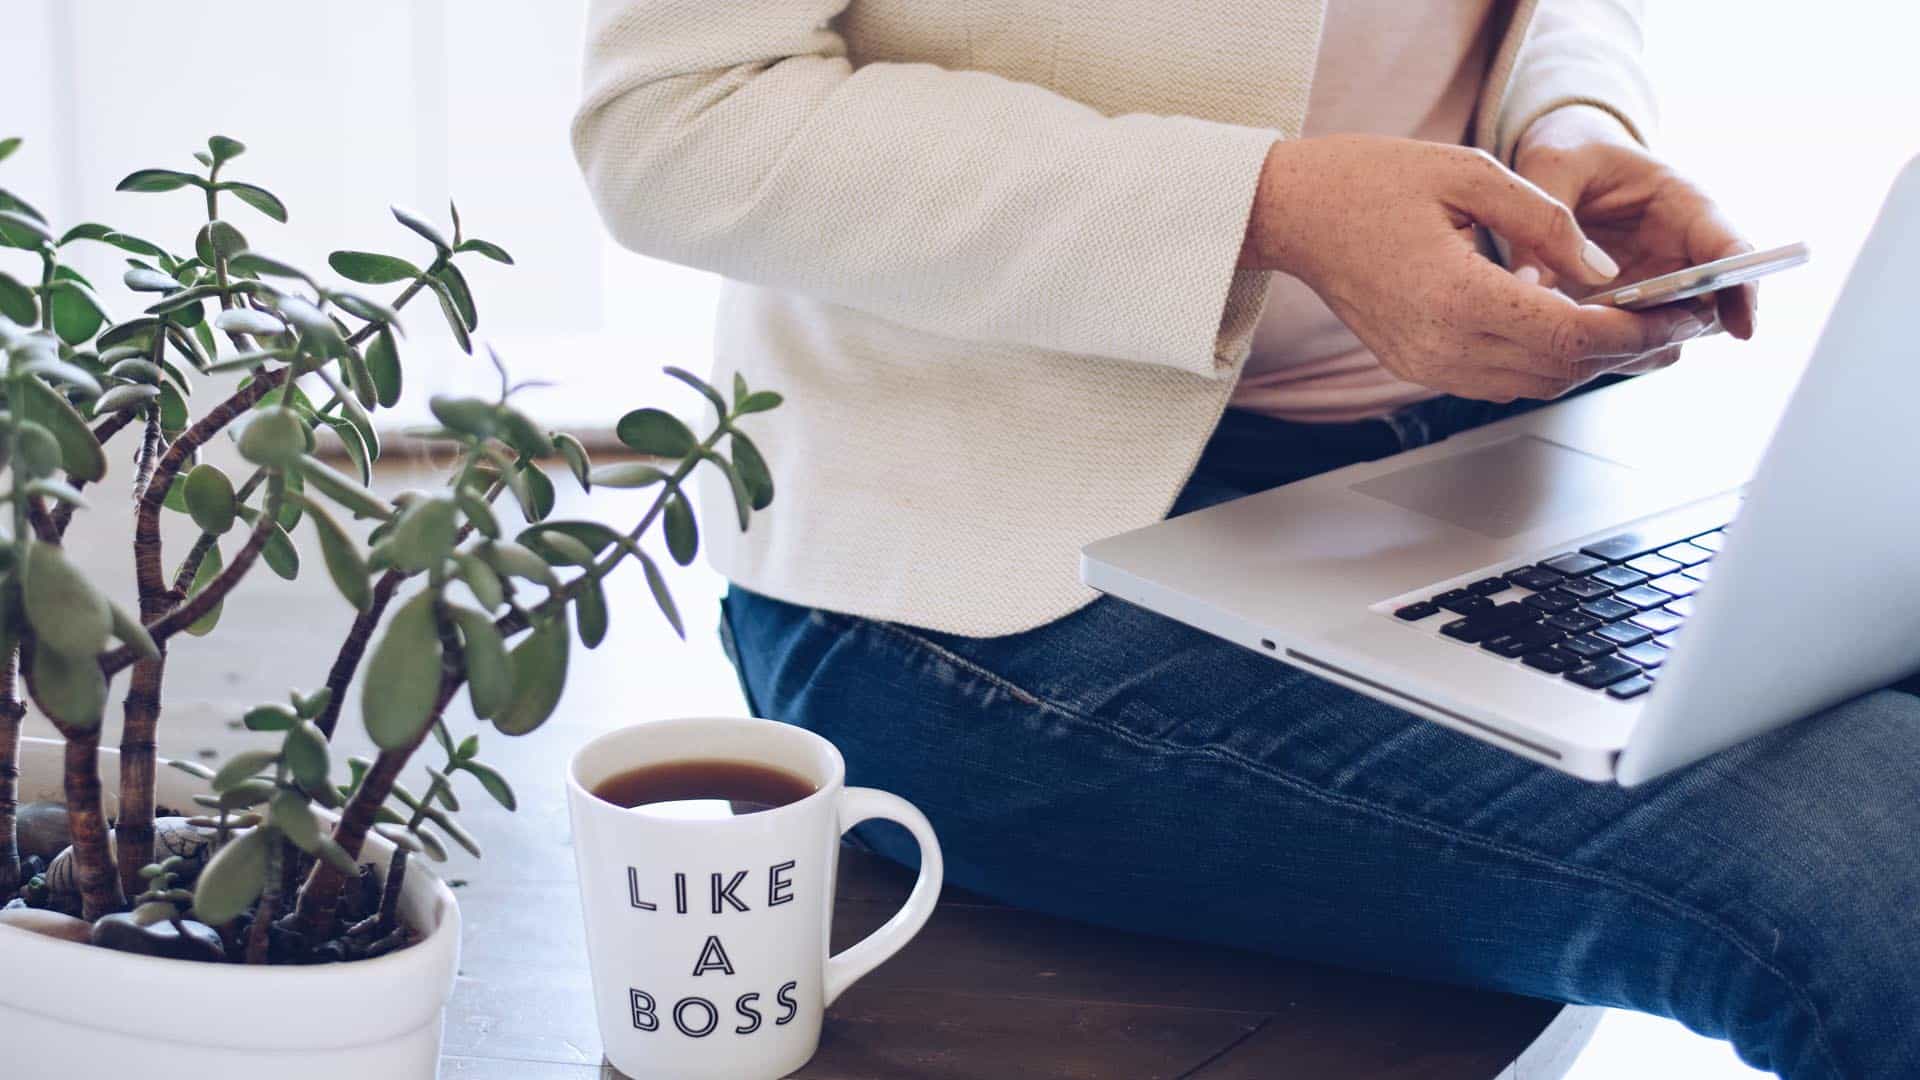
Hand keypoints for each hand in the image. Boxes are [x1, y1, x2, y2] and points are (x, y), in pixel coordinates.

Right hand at [1242, 134, 1706, 402]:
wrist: (1296, 215)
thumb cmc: (1370, 183)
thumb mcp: (1470, 174)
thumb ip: (1546, 222)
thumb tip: (1607, 272)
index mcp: (1456, 296)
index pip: (1571, 335)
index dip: (1636, 330)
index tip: (1681, 314)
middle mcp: (1441, 346)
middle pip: (1562, 369)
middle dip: (1628, 350)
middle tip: (1679, 321)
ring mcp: (1427, 365)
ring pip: (1537, 384)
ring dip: (1590, 361)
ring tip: (1637, 327)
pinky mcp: (1419, 368)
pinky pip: (1502, 381)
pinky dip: (1547, 362)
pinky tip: (1574, 330)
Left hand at [1512, 105, 1756, 370]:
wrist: (1563, 164)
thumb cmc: (1569, 153)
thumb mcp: (1553, 168)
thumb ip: (1545, 220)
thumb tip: (1530, 284)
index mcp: (1683, 204)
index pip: (1729, 249)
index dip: (1741, 288)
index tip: (1742, 328)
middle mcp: (1680, 250)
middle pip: (1708, 304)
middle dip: (1681, 330)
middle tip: (1637, 346)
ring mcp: (1657, 283)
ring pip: (1671, 330)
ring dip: (1642, 347)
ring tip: (1595, 349)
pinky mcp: (1626, 307)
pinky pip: (1631, 340)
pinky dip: (1611, 352)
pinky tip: (1574, 354)